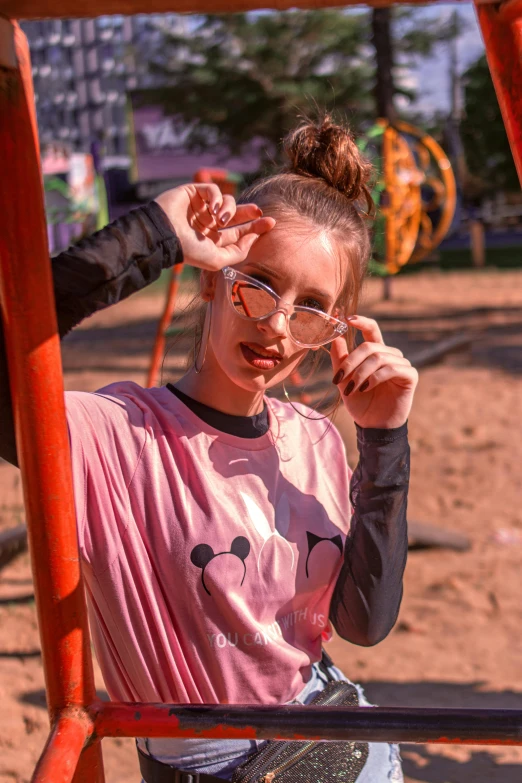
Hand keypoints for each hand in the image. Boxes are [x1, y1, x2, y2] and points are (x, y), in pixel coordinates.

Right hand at [155, 183, 274, 270]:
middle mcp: (209, 223)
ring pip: (227, 201)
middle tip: (259, 212)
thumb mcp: (218, 260)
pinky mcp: (193, 193)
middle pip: (237, 214)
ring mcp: (201, 207)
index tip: (270, 223)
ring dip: (230, 209)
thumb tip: (253, 239)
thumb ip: (238, 252)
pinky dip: (217, 198)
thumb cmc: (189, 251)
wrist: (165, 235)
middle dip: (250, 212)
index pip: (239, 231)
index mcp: (214, 239)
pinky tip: (214, 208)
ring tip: (221, 219)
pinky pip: (213, 190)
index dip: (255, 227)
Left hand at [330, 316, 417, 428]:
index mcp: (375, 353)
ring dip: (360, 373)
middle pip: (369, 346)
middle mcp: (390, 355)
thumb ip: (340, 359)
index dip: (362, 321)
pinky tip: (366, 388)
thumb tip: (335, 336)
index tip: (347, 318)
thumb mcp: (343, 380)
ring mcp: (401, 364)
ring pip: (378, 357)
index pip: (371, 330)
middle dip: (351, 362)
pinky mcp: (410, 376)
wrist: (373, 425)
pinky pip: (391, 368)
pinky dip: (374, 377)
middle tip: (339, 379)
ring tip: (352, 389)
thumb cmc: (359, 403)